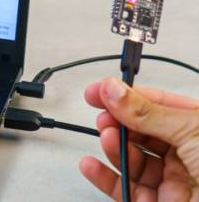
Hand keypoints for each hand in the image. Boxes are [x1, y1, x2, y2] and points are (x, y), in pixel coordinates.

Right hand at [80, 77, 198, 200]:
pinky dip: (105, 177)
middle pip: (142, 131)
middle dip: (119, 121)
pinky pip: (125, 189)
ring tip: (107, 138)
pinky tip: (92, 165)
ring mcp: (174, 181)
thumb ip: (147, 112)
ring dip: (113, 146)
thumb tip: (114, 90)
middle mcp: (188, 154)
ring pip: (132, 158)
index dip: (128, 95)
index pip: (159, 104)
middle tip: (103, 116)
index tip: (100, 91)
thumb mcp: (192, 132)